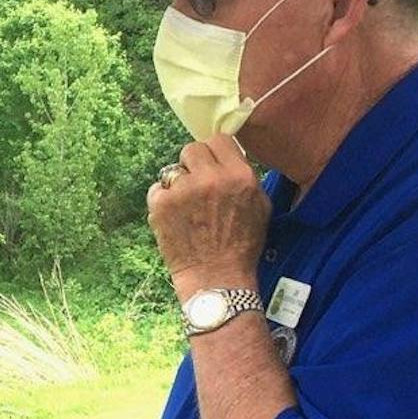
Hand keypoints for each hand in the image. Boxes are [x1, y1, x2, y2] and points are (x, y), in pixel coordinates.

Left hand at [147, 138, 268, 298]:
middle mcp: (211, 178)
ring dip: (178, 184)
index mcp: (239, 176)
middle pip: (192, 149)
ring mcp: (183, 190)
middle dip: (194, 165)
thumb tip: (229, 156)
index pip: (219, 140)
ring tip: (187, 207)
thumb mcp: (260, 206)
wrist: (216, 278)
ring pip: (173, 170)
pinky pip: (157, 189)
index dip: (214, 153)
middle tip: (197, 186)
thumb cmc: (241, 246)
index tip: (212, 166)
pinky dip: (163, 201)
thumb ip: (245, 176)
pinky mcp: (161, 205)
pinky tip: (175, 218)